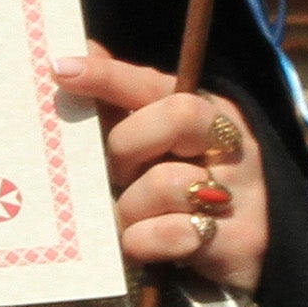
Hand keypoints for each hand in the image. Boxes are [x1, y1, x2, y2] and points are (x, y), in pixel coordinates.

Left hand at [51, 48, 267, 291]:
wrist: (247, 251)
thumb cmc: (184, 187)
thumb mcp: (156, 143)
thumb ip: (120, 103)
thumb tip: (75, 56)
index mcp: (210, 111)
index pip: (157, 82)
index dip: (108, 75)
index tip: (60, 71)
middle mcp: (235, 145)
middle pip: (178, 116)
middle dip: (126, 146)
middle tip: (116, 173)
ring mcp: (244, 193)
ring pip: (168, 182)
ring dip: (130, 206)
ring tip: (131, 216)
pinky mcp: (241, 241)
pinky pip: (169, 233)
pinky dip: (142, 240)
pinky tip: (143, 241)